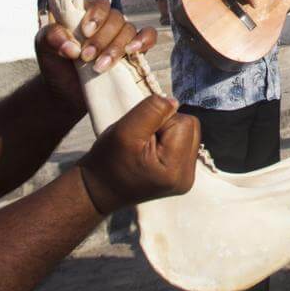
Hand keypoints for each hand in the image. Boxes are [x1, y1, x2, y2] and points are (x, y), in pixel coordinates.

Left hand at [34, 0, 157, 113]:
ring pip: (130, 30)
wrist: (65, 92)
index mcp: (87, 13)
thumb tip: (70, 45)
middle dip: (102, 39)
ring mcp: (122, 36)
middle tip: (86, 56)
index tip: (85, 32)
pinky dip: (144, 41)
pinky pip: (148, 37)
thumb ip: (51, 36)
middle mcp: (107, 22)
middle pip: (116, 18)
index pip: (100, 3)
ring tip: (100, 67)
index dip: (96, 15)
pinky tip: (132, 51)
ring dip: (116, 47)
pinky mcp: (134, 53)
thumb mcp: (43, 46)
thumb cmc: (55, 63)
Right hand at [77, 95, 199, 214]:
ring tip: (145, 146)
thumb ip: (151, 111)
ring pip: (188, 133)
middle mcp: (186, 177)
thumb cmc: (108, 161)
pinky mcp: (181, 175)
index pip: (184, 122)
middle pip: (190, 127)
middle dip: (166, 125)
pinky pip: (183, 143)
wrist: (99, 188)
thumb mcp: (124, 131)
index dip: (160, 119)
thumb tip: (173, 102)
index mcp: (175, 170)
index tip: (140, 136)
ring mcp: (186, 178)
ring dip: (167, 132)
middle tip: (142, 140)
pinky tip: (151, 153)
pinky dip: (168, 141)